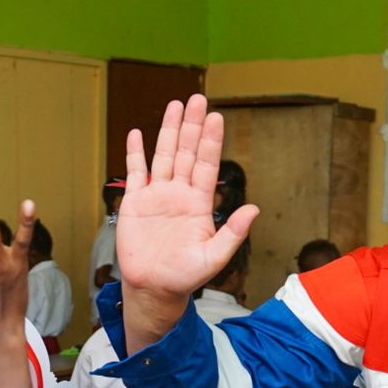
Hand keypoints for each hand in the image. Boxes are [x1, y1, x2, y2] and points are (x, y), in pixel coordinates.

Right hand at [116, 95, 258, 298]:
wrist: (153, 288)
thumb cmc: (185, 277)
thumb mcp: (214, 258)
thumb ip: (232, 233)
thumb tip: (253, 209)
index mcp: (198, 204)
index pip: (206, 165)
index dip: (210, 141)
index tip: (216, 117)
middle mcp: (179, 194)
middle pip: (186, 152)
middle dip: (192, 126)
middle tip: (198, 99)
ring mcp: (156, 196)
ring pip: (163, 156)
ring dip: (168, 131)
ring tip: (175, 105)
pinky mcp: (134, 203)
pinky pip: (134, 173)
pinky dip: (135, 153)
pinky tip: (136, 133)